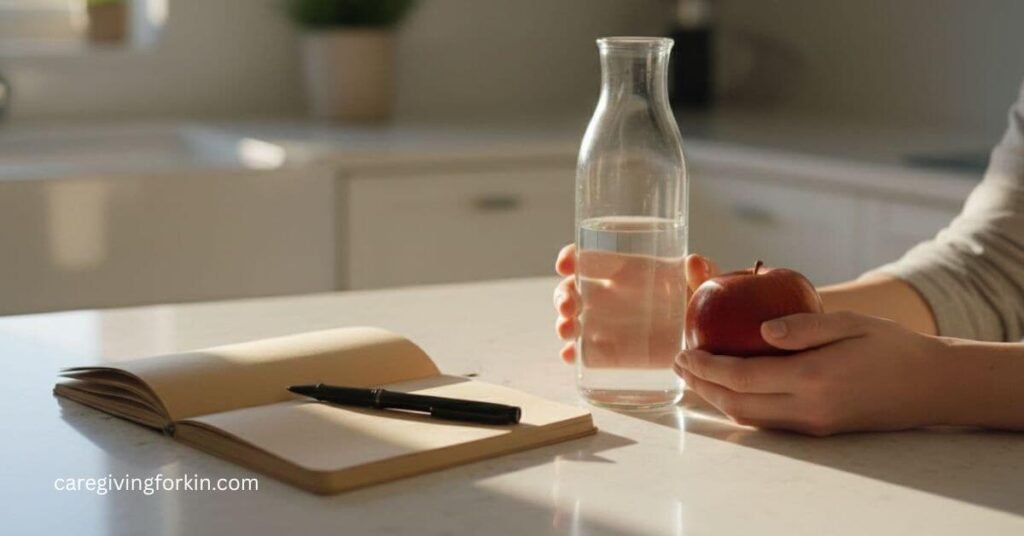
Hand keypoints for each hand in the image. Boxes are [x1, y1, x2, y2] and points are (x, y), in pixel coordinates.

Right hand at [553, 244, 718, 363]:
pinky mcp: (613, 354)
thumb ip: (703, 274)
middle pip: (574, 290)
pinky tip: (571, 356)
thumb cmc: (705, 305)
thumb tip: (694, 261)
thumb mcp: (707, 286)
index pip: (591, 258)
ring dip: (563, 324)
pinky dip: (573, 353)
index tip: (565, 265)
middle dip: (562, 296)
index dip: (572, 257)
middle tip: (567, 307)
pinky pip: (586, 352)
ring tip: (568, 331)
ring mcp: (609, 326)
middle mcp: (613, 296)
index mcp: (628, 271)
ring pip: (574, 320)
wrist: (712, 344)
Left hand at [674, 311, 955, 435]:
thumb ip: (805, 326)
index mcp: (813, 378)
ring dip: (718, 399)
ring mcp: (813, 424)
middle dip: (702, 386)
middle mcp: (809, 408)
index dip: (707, 367)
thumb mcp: (851, 322)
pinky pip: (769, 422)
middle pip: (738, 404)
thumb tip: (761, 329)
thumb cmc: (892, 345)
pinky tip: (731, 388)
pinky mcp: (819, 429)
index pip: (743, 377)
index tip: (683, 352)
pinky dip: (741, 406)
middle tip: (679, 365)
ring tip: (696, 376)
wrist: (933, 386)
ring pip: (750, 419)